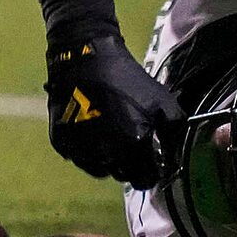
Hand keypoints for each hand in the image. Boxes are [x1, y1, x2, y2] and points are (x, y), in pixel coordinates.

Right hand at [45, 35, 184, 185]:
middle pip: (122, 175)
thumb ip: (174, 133)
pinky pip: (79, 157)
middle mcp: (105, 152)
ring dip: (108, 159)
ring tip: (111, 136)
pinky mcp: (61, 142)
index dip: (152, 171)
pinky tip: (92, 130)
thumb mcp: (163, 101)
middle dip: (130, 165)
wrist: (85, 57)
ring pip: (99, 169)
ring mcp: (81, 149)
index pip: (146, 179)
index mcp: (132, 144)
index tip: (152, 160)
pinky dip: (87, 150)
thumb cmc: (127, 79)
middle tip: (131, 144)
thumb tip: (174, 157)